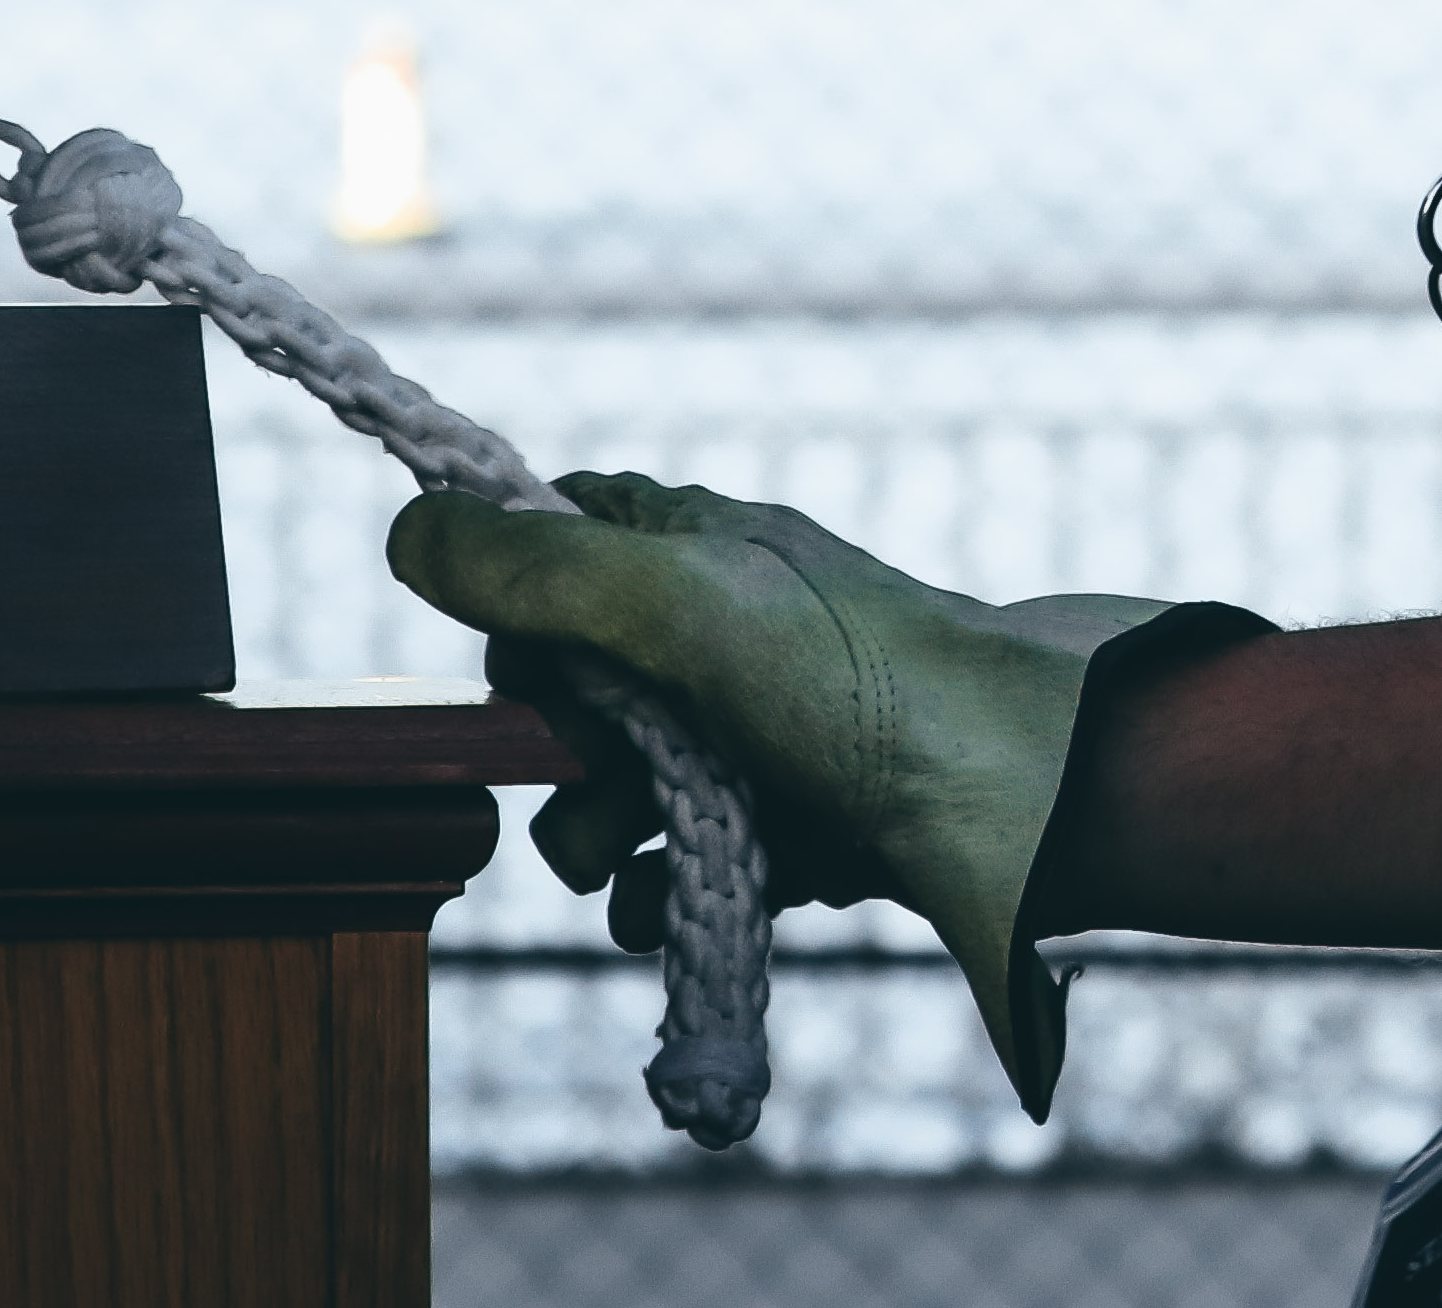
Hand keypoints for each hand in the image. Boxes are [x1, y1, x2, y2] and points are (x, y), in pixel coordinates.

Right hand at [395, 468, 1256, 1109]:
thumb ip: (542, 569)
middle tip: (608, 775)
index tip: (519, 662)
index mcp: (698, 549)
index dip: (514, 606)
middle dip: (560, 750)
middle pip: (569, 693)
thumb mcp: (683, 600)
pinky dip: (668, 901)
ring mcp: (759, 742)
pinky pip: (684, 876)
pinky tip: (684, 911)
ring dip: (601, 839)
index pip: (553, 544)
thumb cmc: (866, 682)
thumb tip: (410, 530)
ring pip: (616, 796)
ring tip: (641, 857)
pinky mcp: (795, 836)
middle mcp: (725, 636)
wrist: (1030, 804)